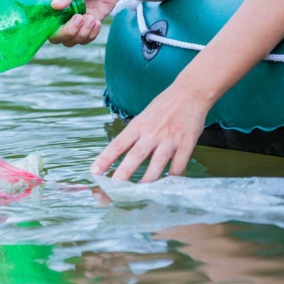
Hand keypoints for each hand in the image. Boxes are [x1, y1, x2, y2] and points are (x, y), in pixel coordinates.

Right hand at [43, 0, 123, 45]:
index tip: (58, 22)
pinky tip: (97, 22)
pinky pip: (83, 40)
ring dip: (82, 33)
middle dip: (67, 32)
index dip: (45, 25)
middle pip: (54, 36)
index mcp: (52, 0)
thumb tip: (54, 5)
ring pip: (69, 41)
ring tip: (92, 19)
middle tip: (80, 19)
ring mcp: (72, 22)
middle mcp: (59, 14)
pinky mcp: (85, 27)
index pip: (41, 18)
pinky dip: (90, 35)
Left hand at [90, 83, 210, 181]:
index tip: (94, 171)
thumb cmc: (163, 106)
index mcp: (137, 126)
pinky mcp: (186, 142)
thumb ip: (135, 136)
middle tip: (114, 186)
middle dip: (124, 172)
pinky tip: (169, 183)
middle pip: (135, 155)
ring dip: (149, 177)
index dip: (105, 159)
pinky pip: (179, 163)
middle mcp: (151, 133)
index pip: (117, 144)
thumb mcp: (143, 117)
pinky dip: (174, 175)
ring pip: (158, 161)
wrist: (189, 92)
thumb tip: (122, 155)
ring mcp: (169, 138)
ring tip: (140, 191)